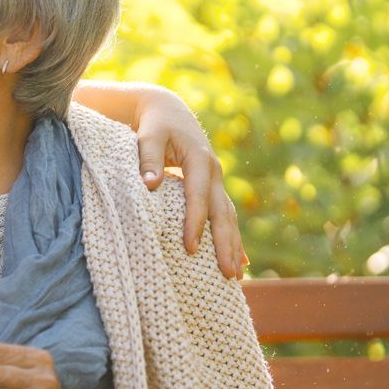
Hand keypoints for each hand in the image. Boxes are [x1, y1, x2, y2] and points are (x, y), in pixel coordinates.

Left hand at [134, 88, 245, 278]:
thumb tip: (150, 184)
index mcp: (200, 160)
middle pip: (222, 213)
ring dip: (233, 247)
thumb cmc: (155, 125)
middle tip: (228, 275)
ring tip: (236, 277)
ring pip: (228, 218)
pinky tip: (241, 262)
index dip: (195, 223)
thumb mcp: (148, 135)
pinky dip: (232, 239)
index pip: (198, 196)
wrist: (170, 112)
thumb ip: (148, 158)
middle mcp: (214, 173)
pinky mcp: (214, 189)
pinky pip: (225, 217)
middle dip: (225, 244)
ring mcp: (217, 182)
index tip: (190, 248)